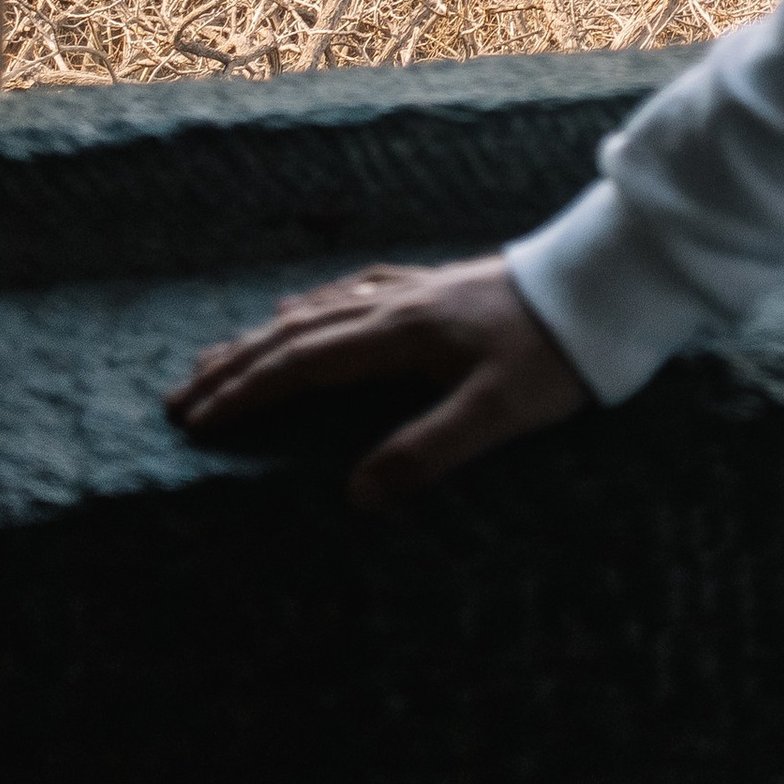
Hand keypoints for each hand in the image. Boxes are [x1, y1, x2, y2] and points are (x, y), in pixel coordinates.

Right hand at [164, 254, 588, 507]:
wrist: (604, 287)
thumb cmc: (556, 355)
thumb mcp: (497, 413)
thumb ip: (427, 453)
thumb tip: (356, 497)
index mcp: (400, 335)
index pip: (301, 364)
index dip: (246, 395)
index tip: (197, 422)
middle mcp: (397, 305)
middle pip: (296, 333)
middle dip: (235, 367)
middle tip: (180, 396)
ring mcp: (417, 290)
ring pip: (320, 310)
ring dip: (264, 336)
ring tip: (221, 356)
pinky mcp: (439, 286)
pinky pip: (356, 291)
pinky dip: (316, 305)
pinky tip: (308, 306)